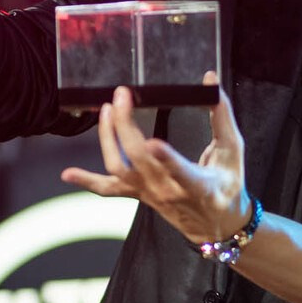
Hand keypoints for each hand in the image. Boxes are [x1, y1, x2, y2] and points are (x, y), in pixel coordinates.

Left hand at [59, 74, 251, 247]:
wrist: (217, 223)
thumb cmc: (228, 182)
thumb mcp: (234, 151)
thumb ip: (223, 115)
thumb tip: (210, 79)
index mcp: (198, 184)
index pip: (180, 170)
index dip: (165, 158)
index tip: (152, 143)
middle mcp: (168, 191)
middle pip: (140, 159)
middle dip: (126, 126)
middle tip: (123, 95)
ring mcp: (149, 194)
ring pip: (120, 168)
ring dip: (108, 139)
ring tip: (106, 110)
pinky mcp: (138, 195)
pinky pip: (109, 190)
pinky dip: (87, 181)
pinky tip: (67, 174)